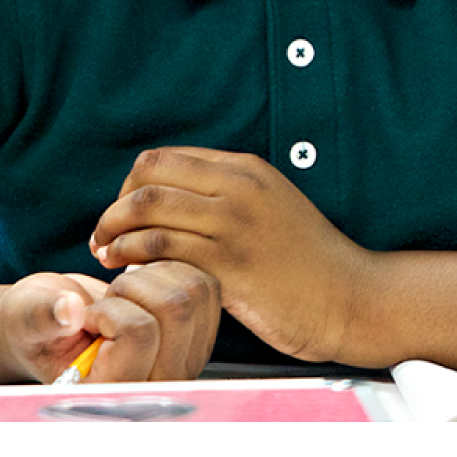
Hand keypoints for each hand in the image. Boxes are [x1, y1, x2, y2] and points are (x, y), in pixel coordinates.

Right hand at [0, 264, 221, 382]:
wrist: (56, 320)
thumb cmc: (35, 322)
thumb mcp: (26, 318)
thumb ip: (42, 316)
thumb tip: (69, 310)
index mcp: (114, 389)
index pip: (140, 332)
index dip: (111, 309)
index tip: (89, 315)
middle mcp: (158, 382)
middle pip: (176, 308)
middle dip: (134, 285)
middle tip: (108, 297)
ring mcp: (185, 358)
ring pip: (195, 290)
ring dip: (154, 274)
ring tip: (124, 291)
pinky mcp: (199, 331)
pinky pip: (206, 283)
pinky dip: (171, 266)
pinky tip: (144, 281)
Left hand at [91, 147, 376, 363]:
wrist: (351, 297)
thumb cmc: (310, 263)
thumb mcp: (271, 208)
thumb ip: (226, 198)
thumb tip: (174, 204)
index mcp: (246, 169)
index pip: (166, 159)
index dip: (132, 186)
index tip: (124, 214)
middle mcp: (238, 187)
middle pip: (149, 175)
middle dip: (115, 204)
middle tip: (105, 233)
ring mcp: (234, 223)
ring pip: (148, 208)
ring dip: (113, 231)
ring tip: (106, 254)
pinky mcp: (230, 262)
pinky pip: (160, 247)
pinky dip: (131, 256)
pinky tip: (127, 272)